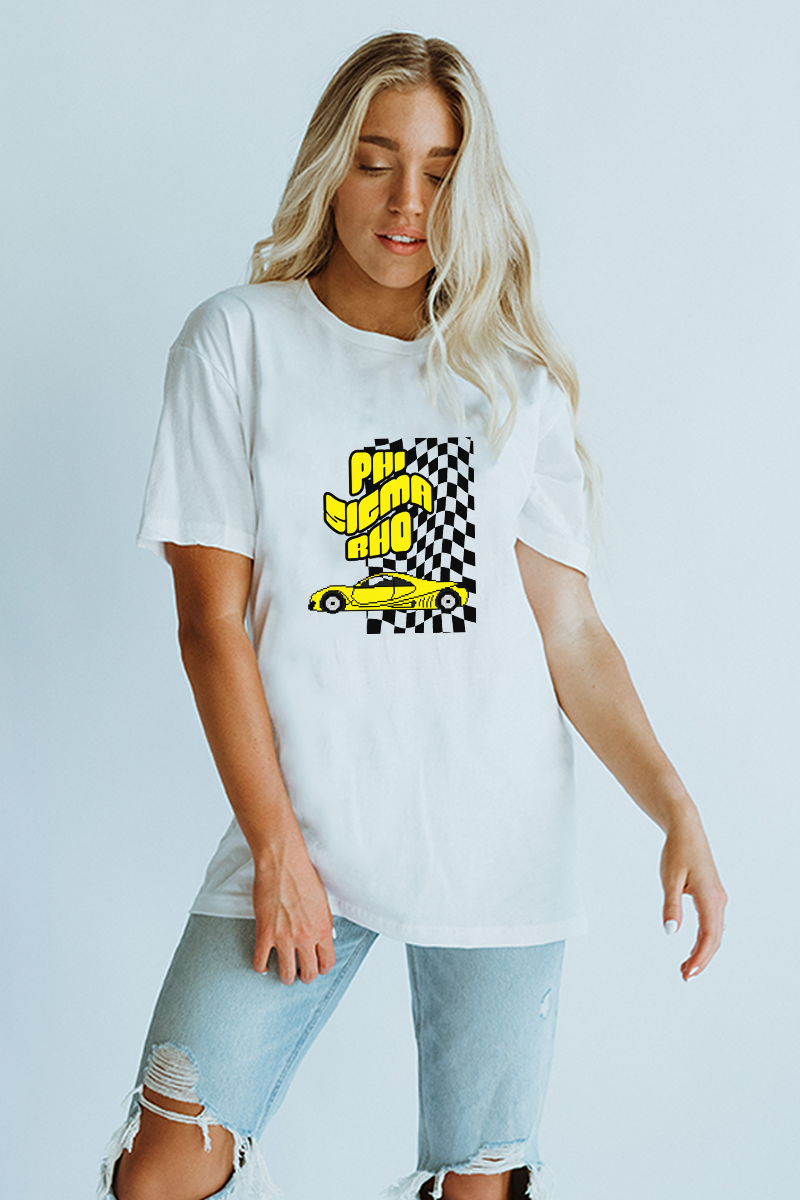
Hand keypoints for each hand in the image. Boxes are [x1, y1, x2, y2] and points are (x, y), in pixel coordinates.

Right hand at [251, 830, 335, 984]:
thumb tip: (324, 938)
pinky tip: (264, 963)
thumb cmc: (303, 876)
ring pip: (286, 974)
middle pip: (308, 973)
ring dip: (285, 977)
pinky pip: (260, 962)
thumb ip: (324, 924)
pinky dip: (261, 967)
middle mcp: (306, 937)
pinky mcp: (265, 933)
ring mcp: (284, 937)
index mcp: (323, 929)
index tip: (316, 968)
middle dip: (304, 976)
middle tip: (299, 972)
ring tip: (283, 973)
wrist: (282, 863)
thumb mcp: (323, 902)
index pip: (327, 963)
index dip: (322, 969)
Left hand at [660, 810, 726, 979]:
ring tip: (687, 966)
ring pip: (715, 932)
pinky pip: (712, 923)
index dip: (700, 957)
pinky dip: (704, 939)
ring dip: (703, 951)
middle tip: (685, 975)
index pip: (709, 936)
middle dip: (701, 959)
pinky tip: (693, 947)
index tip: (688, 972)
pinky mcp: (712, 894)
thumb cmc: (677, 851)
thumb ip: (671, 906)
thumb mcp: (669, 879)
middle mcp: (718, 899)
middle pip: (715, 938)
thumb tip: (670, 932)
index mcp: (710, 897)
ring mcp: (717, 897)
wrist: (685, 829)